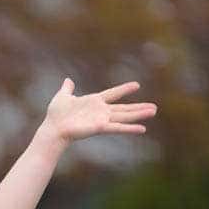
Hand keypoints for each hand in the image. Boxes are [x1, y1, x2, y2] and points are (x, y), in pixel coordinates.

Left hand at [42, 79, 156, 143]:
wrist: (53, 128)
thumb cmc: (57, 115)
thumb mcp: (63, 96)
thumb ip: (67, 88)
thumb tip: (68, 80)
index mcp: (94, 102)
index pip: (113, 93)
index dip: (124, 89)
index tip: (137, 85)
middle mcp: (101, 111)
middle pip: (124, 109)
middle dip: (139, 108)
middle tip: (154, 107)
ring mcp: (102, 119)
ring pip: (125, 117)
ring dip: (139, 115)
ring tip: (153, 112)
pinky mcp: (100, 127)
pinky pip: (118, 127)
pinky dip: (130, 128)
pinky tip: (142, 129)